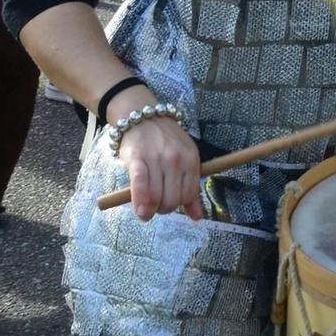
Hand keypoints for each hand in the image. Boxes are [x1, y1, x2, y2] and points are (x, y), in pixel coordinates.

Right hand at [111, 91, 202, 222]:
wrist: (143, 117)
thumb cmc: (164, 142)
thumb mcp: (184, 159)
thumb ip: (190, 189)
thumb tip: (197, 218)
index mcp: (191, 160)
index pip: (189, 195)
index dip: (178, 205)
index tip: (168, 205)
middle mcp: (176, 160)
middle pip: (172, 199)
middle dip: (163, 209)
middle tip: (155, 206)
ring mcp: (157, 159)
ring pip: (156, 197)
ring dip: (150, 210)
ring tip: (145, 209)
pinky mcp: (138, 159)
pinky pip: (140, 186)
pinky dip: (140, 202)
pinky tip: (140, 212)